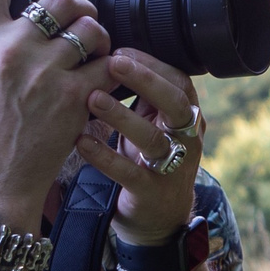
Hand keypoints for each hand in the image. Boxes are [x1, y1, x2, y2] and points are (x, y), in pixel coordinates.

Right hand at [0, 0, 109, 219]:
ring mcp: (43, 73)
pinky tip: (106, 79)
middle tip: (84, 22)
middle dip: (79, 7)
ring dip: (100, 38)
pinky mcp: (73, 97)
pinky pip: (108, 65)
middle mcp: (9, 51)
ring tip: (96, 54)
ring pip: (91, 29)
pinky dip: (112, 69)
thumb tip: (8, 13)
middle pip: (58, 0)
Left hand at [79, 51, 204, 243]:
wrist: (160, 219)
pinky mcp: (151, 193)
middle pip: (175, 103)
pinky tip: (81, 141)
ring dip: (121, 116)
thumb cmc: (148, 161)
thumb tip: (110, 53)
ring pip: (152, 138)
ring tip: (91, 99)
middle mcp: (186, 140)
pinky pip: (128, 173)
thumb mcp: (152, 125)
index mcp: (188, 118)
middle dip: (145, 80)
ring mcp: (172, 168)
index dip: (152, 65)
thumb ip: (141, 96)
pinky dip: (104, 156)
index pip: (179, 81)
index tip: (120, 51)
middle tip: (113, 63)